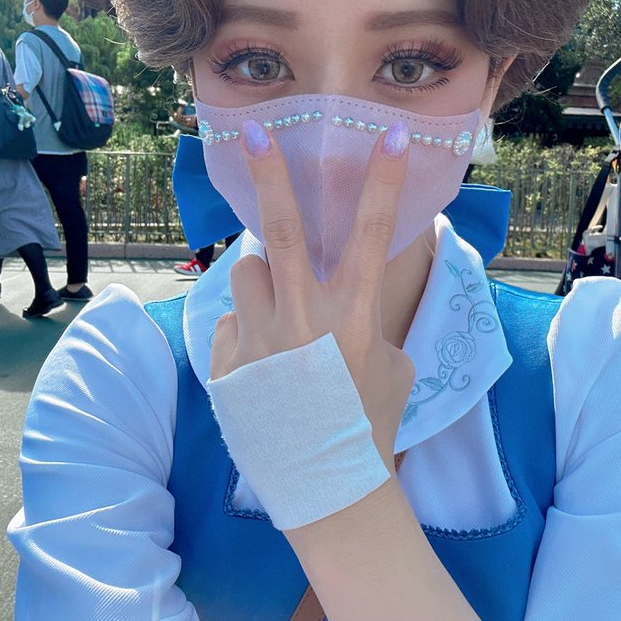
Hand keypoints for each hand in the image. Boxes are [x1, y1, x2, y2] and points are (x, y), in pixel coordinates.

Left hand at [210, 119, 415, 470]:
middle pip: (283, 229)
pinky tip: (265, 369)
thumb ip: (365, 321)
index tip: (389, 133)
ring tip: (278, 319)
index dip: (383, 179)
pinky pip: (233, 323)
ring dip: (262, 281)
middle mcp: (303, 318)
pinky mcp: (228, 362)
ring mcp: (260, 340)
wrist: (329, 489)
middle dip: (270, 173)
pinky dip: (247, 333)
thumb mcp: (391, 367)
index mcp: (354, 316)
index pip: (372, 233)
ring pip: (247, 273)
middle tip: (254, 132)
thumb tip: (338, 300)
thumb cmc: (371, 426)